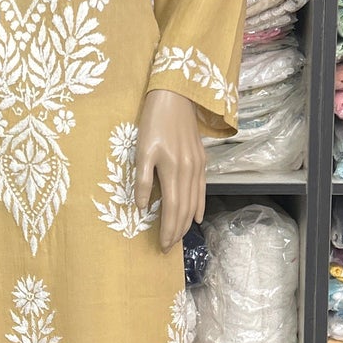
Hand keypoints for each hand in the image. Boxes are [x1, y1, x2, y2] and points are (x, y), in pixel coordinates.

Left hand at [134, 87, 205, 250]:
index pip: (172, 208)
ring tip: (178, 236)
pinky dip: (199, 205)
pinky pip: (202, 189)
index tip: (162, 245)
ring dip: (186, 221)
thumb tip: (141, 206)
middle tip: (168, 247)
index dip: (167, 229)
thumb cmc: (154, 122)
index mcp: (173, 171)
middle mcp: (189, 172)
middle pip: (185, 209)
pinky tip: (196, 216)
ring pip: (194, 201)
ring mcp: (198, 166)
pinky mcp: (201, 160)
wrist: (177, 96)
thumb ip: (142, 180)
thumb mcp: (142, 150)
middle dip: (176, 230)